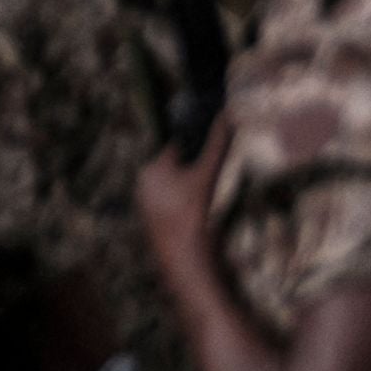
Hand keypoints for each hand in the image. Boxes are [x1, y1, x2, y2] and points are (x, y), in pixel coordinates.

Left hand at [136, 127, 227, 294]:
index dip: (195, 151)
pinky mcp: (152, 220)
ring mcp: (146, 202)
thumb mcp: (208, 176)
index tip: (209, 155)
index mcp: (151, 166)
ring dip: (188, 190)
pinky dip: (182, 206)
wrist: (184, 255)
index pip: (176, 149)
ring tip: (202, 201)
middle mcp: (143, 181)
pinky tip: (194, 214)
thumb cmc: (194, 211)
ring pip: (173, 187)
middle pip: (175, 168)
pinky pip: (170, 205)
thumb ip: (217, 146)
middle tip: (208, 183)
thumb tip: (227, 115)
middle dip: (192, 172)